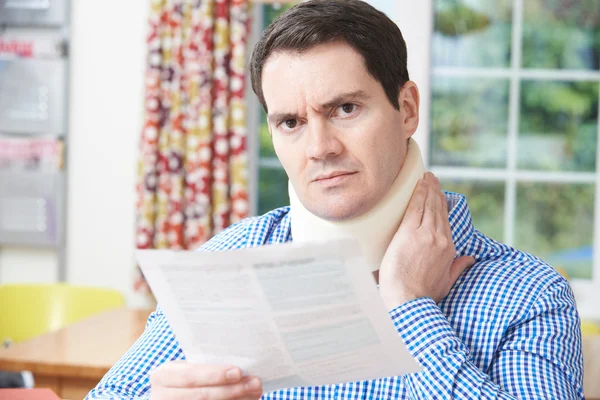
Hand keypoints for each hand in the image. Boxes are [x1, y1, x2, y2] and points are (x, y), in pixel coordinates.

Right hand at [150, 361, 262, 399]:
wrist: (170, 395)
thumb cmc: (182, 377)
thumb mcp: (184, 368)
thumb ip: (204, 367)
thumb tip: (239, 366)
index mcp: (162, 376)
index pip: (190, 376)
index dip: (214, 374)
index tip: (238, 371)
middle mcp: (162, 396)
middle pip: (201, 396)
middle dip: (231, 390)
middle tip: (255, 383)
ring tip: (255, 392)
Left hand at [378, 172, 474, 309]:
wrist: (408, 300)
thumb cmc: (424, 295)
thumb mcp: (447, 282)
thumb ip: (458, 267)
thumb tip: (470, 259)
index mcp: (449, 249)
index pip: (445, 221)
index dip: (442, 205)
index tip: (439, 195)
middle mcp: (439, 238)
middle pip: (437, 209)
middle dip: (435, 192)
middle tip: (432, 179)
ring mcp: (425, 234)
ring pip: (428, 206)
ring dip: (428, 189)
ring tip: (427, 177)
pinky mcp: (409, 233)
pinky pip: (415, 208)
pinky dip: (418, 194)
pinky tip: (419, 185)